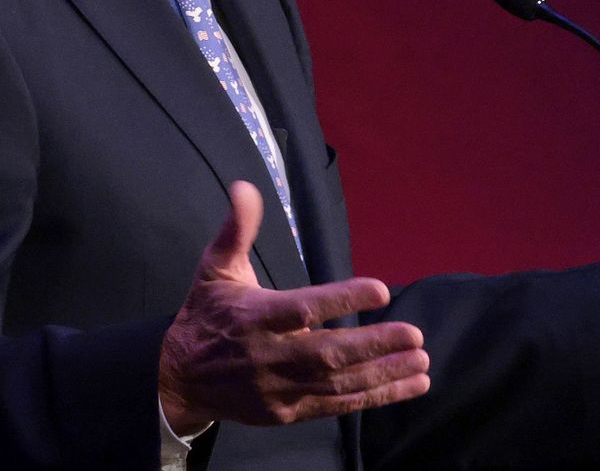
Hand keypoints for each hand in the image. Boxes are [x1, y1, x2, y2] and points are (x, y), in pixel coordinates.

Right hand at [158, 182, 430, 433]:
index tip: (381, 290)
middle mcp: (269, 355)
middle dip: (373, 344)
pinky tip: (408, 387)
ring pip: (338, 383)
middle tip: (414, 333)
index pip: (303, 308)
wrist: (177, 379)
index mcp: (255, 316)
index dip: (342, 301)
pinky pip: (336, 406)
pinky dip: (374, 398)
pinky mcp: (288, 412)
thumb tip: (245, 186)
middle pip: (326, 353)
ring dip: (384, 374)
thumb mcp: (214, 268)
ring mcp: (279, 389)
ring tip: (422, 362)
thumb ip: (237, 229)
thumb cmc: (206, 316)